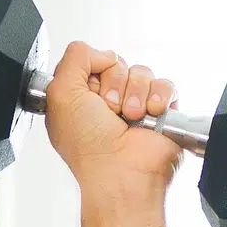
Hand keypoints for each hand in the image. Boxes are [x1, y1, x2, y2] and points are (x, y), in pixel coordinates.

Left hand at [41, 40, 180, 204]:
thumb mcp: (60, 92)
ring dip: (134, 92)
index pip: (93, 60)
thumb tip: (105, 53)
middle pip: (118, 63)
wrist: (121, 174)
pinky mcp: (162, 112)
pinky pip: (166, 84)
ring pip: (142, 71)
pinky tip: (149, 114)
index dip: (92, 73)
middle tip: (109, 110)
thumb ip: (75, 56)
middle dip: (114, 83)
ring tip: (129, 116)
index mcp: (81, 98)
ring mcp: (137, 105)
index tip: (89, 96)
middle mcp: (108, 101)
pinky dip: (158, 97)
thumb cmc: (88, 147)